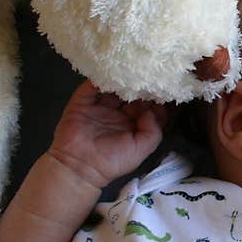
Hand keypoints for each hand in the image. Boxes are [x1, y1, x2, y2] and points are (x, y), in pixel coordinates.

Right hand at [48, 80, 169, 188]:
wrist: (80, 167)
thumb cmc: (112, 161)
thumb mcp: (141, 150)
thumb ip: (153, 131)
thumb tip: (151, 111)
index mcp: (133, 126)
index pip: (147, 109)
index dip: (155, 102)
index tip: (161, 95)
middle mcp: (118, 115)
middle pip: (131, 95)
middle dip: (140, 88)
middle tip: (146, 80)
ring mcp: (100, 108)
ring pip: (112, 89)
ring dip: (120, 81)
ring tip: (128, 74)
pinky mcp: (82, 104)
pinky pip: (89, 88)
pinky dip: (96, 80)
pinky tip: (105, 74)